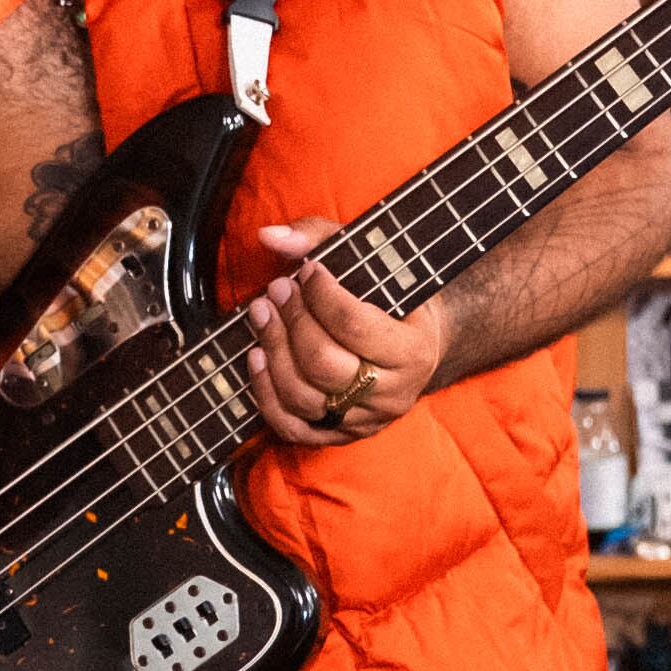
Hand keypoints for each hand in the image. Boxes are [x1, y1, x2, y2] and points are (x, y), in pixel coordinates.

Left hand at [244, 221, 443, 445]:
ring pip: (304, 397)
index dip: (320, 295)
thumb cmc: (388, 297)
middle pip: (324, 365)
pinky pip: (292, 427)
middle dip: (291, 323)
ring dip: (272, 352)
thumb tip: (269, 236)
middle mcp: (393, 393)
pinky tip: (256, 358)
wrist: (414, 344)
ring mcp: (364, 420)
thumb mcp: (368, 258)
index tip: (306, 271)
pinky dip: (266, 393)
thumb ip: (319, 238)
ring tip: (261, 316)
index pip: (354, 325)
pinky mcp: (338, 434)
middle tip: (275, 291)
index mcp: (413, 351)